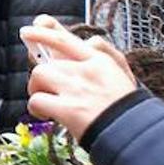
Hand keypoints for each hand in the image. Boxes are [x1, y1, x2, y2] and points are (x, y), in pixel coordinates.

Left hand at [20, 15, 136, 139]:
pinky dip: (37, 108)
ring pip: (39, 75)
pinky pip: (37, 100)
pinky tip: (47, 115)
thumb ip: (101, 56)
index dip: (44, 33)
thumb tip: (89, 42)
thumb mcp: (120, 76)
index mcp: (100, 61)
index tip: (28, 30)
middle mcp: (87, 70)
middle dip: (42, 76)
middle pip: (48, 62)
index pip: (65, 40)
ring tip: (49, 103)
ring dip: (37, 89)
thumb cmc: (125, 108)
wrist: (135, 133)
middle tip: (46, 90)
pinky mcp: (69, 109)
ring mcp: (77, 88)